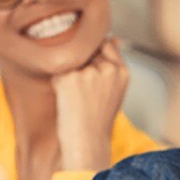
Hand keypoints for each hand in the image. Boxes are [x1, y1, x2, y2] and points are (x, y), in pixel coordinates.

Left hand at [52, 38, 128, 171]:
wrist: (86, 142)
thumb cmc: (98, 118)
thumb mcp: (115, 89)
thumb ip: (113, 63)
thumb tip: (113, 37)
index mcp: (122, 71)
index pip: (106, 44)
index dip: (94, 57)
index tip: (91, 74)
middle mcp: (108, 69)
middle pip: (86, 52)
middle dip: (81, 66)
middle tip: (84, 93)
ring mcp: (88, 73)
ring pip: (71, 61)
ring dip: (69, 75)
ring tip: (77, 98)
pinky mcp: (69, 79)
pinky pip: (57, 72)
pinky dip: (58, 84)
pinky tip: (67, 100)